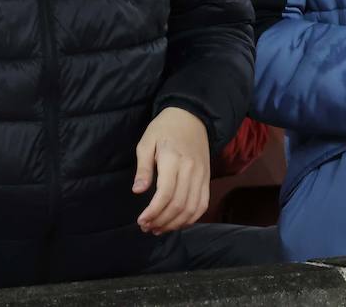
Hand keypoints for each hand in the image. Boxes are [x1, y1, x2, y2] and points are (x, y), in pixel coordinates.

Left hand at [133, 107, 209, 234]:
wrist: (192, 116)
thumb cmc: (165, 128)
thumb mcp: (147, 142)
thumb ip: (143, 167)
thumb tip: (138, 190)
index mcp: (173, 159)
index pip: (165, 194)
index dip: (153, 212)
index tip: (141, 221)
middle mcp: (191, 169)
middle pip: (179, 205)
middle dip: (161, 221)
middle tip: (147, 227)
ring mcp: (202, 175)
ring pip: (192, 208)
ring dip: (175, 224)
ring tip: (159, 228)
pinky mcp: (207, 178)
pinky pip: (203, 204)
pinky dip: (191, 218)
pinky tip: (177, 223)